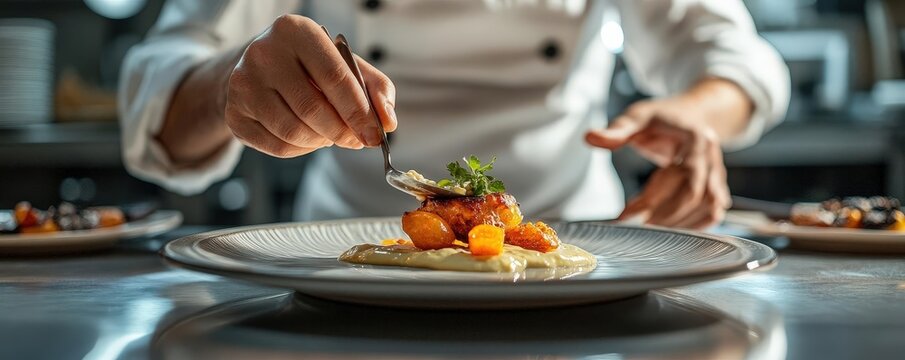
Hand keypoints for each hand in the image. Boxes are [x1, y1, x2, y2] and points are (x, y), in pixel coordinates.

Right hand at [225, 15, 395, 157]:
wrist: (258, 67)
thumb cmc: (309, 65)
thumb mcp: (344, 63)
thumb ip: (374, 87)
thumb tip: (388, 121)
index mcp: (296, 31)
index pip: (335, 78)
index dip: (359, 113)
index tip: (375, 136)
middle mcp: (263, 54)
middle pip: (313, 109)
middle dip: (342, 132)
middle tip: (356, 140)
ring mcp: (243, 84)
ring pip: (294, 132)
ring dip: (322, 141)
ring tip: (330, 133)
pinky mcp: (234, 114)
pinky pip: (277, 147)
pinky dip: (302, 150)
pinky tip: (309, 137)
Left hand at [586, 92, 738, 228]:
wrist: (692, 115)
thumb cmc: (662, 118)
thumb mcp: (638, 117)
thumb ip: (617, 130)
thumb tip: (590, 137)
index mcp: (695, 139)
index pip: (680, 174)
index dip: (653, 198)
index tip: (624, 215)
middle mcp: (711, 157)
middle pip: (695, 195)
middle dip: (666, 216)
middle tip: (638, 229)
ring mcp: (717, 173)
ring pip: (708, 206)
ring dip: (680, 224)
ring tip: (652, 232)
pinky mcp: (717, 186)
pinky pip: (713, 211)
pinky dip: (694, 225)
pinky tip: (672, 233)